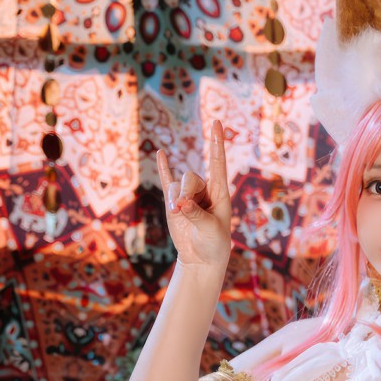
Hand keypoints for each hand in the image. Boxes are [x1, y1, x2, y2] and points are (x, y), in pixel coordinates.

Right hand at [156, 119, 231, 271]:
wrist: (202, 258)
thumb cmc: (214, 244)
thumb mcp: (210, 230)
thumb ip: (196, 214)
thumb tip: (180, 203)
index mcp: (220, 192)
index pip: (218, 163)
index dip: (217, 143)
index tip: (217, 122)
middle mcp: (204, 190)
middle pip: (190, 177)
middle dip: (184, 192)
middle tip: (181, 209)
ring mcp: (188, 195)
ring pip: (177, 185)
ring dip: (175, 198)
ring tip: (177, 214)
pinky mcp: (174, 203)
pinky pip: (167, 181)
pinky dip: (163, 169)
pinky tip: (161, 154)